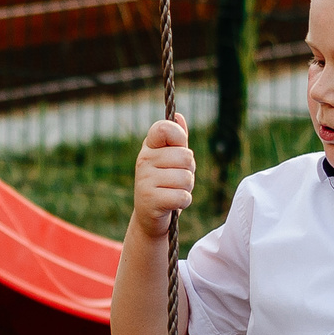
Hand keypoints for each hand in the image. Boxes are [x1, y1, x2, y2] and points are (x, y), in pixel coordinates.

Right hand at [133, 118, 196, 238]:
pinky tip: (172, 203)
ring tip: (174, 191)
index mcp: (149, 147)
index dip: (179, 137)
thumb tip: (179, 117)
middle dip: (189, 170)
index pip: (164, 129)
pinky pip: (182, 196)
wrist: (150, 217)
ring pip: (186, 178)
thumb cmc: (165, 184)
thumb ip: (177, 140)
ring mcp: (145, 180)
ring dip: (187, 188)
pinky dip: (184, 201)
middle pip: (186, 156)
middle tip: (176, 179)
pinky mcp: (150, 200)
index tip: (177, 147)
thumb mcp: (171, 160)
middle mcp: (144, 160)